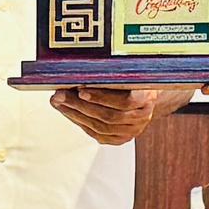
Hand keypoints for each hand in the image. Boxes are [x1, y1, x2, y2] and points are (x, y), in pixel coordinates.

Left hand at [46, 83, 183, 144]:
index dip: (102, 97)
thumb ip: (111, 72)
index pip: (125, 101)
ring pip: (101, 127)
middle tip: (60, 95)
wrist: (146, 94)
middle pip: (109, 116)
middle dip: (80, 105)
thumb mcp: (127, 70)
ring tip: (60, 103)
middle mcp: (142, 116)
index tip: (81, 90)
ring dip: (76, 114)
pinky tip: (69, 113)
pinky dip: (81, 123)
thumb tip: (78, 71)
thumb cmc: (133, 78)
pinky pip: (98, 134)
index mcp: (147, 97)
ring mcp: (132, 130)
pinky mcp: (121, 139)